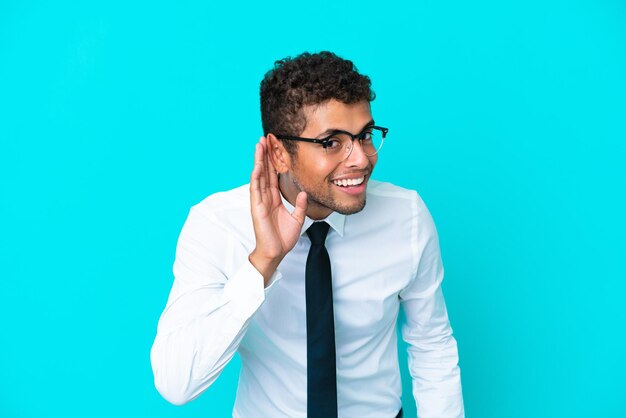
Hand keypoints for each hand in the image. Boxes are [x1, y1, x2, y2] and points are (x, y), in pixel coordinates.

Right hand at [249, 136, 306, 284]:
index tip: (274, 146)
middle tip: (265, 138)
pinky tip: (257, 166)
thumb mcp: (297, 219)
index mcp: (274, 198)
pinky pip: (256, 189)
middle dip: (264, 154)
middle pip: (264, 171)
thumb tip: (304, 193)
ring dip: (258, 160)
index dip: (273, 161)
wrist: (276, 252)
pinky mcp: (257, 208)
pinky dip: (256, 177)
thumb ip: (300, 205)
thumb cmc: (283, 238)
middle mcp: (265, 197)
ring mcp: (260, 201)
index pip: (273, 175)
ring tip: (259, 145)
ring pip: (258, 176)